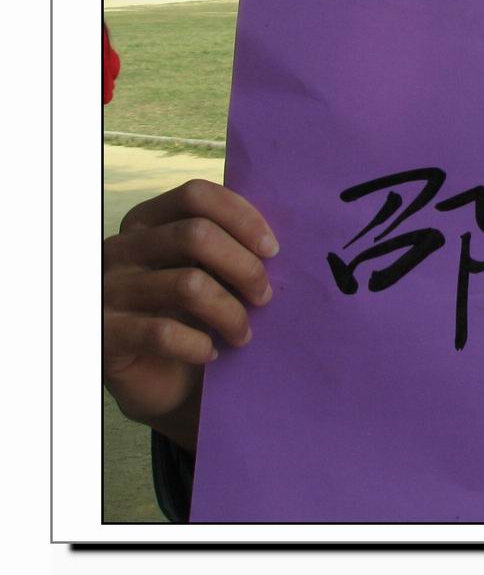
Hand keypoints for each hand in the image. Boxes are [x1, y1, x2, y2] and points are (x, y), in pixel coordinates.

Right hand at [101, 178, 278, 451]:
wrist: (158, 379)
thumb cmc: (193, 314)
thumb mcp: (209, 272)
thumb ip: (231, 245)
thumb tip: (286, 237)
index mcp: (148, 222)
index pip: (196, 195)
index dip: (241, 216)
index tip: (274, 249)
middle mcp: (121, 248)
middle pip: (195, 235)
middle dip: (244, 266)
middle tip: (266, 296)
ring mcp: (107, 290)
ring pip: (187, 285)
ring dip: (230, 313)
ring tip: (245, 334)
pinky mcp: (105, 333)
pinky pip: (162, 333)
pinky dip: (198, 345)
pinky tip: (211, 354)